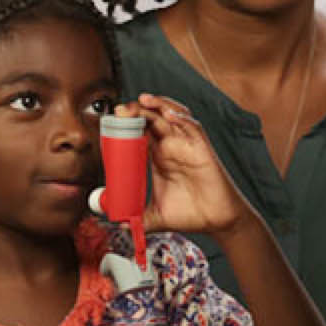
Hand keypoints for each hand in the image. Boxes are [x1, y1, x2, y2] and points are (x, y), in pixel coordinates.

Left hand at [127, 95, 249, 237]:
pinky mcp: (201, 147)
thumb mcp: (155, 217)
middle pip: (151, 118)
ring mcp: (186, 144)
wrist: (216, 221)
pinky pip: (192, 126)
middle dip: (135, 110)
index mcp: (158, 156)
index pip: (139, 131)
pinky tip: (169, 114)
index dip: (125, 124)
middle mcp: (171, 146)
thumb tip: (118, 224)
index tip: (110, 124)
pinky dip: (181, 117)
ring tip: (142, 101)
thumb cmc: (190, 213)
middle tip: (120, 111)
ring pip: (171, 114)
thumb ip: (136, 219)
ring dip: (157, 105)